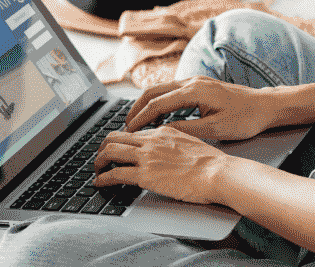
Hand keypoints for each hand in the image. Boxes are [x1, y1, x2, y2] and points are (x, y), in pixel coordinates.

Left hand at [94, 127, 233, 204]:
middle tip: (100, 158)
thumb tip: (166, 150)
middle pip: (114, 137)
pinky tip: (100, 183)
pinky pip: (115, 174)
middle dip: (102, 147)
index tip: (116, 150)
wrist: (218, 173)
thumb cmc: (211, 163)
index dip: (120, 141)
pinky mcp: (145, 175)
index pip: (133, 133)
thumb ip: (174, 143)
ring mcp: (147, 157)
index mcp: (163, 131)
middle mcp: (151, 141)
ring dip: (98, 162)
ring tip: (96, 170)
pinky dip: (103, 178)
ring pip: (109, 152)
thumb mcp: (191, 142)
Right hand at [125, 76, 283, 140]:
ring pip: (161, 89)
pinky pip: (171, 91)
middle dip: (136, 108)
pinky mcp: (200, 85)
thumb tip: (163, 133)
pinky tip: (157, 114)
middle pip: (153, 91)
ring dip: (146, 104)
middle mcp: (192, 81)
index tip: (129, 130)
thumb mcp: (216, 129)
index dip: (140, 117)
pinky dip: (159, 101)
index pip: (157, 103)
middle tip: (125, 125)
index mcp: (194, 91)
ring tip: (137, 121)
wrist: (266, 105)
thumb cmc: (246, 118)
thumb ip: (187, 130)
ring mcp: (196, 81)